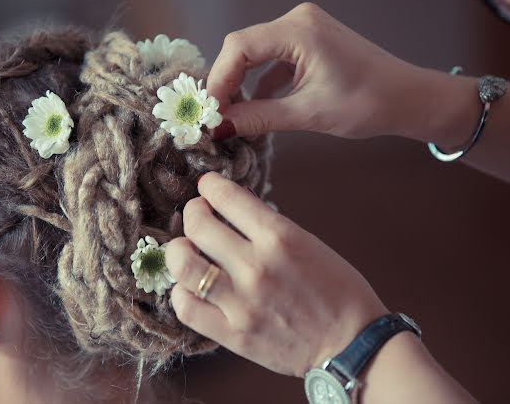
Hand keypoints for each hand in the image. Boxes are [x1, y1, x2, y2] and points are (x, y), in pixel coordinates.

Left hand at [165, 172, 387, 377]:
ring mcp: (241, 302)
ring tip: (185, 249)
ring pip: (183, 264)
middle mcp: (256, 266)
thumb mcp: (309, 243)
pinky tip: (190, 286)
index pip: (225, 196)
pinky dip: (181, 292)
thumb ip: (268, 225)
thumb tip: (232, 203)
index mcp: (280, 237)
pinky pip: (186, 308)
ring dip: (178, 249)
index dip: (209, 185)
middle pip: (197, 225)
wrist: (352, 345)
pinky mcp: (233, 334)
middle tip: (197, 214)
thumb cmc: (337, 290)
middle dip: (192, 211)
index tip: (208, 186)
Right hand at [207, 3, 455, 140]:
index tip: (211, 112)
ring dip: (242, 85)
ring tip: (234, 116)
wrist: (408, 99)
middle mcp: (298, 22)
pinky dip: (261, 84)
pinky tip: (256, 109)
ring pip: (255, 55)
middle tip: (217, 117)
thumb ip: (258, 118)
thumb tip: (220, 126)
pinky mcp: (308, 45)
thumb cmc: (370, 102)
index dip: (219, 80)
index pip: (239, 47)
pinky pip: (272, 61)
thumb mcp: (307, 114)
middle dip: (227, 83)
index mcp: (299, 30)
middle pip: (242, 48)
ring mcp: (304, 31)